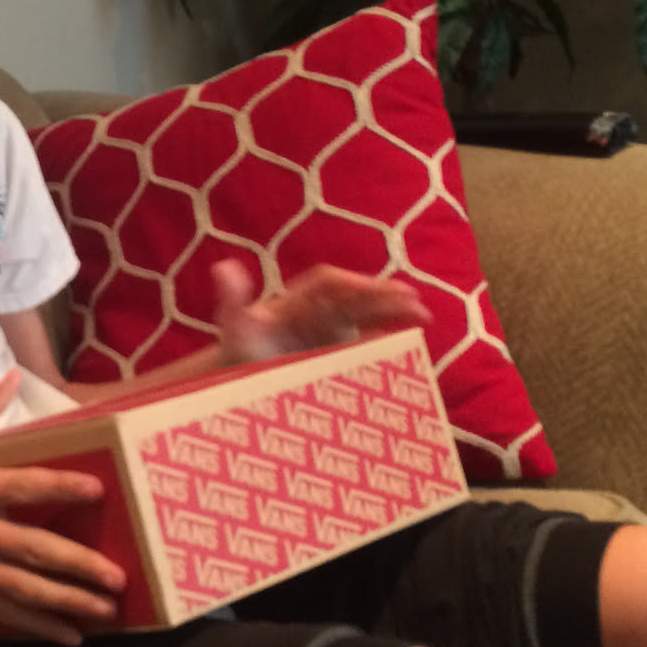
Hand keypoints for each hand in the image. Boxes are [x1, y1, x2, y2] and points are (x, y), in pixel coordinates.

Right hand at [0, 371, 125, 645]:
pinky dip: (40, 627)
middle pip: (33, 551)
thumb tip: (13, 376)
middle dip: (78, 566)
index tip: (97, 489)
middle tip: (117, 577)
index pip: (21, 487)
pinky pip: (8, 612)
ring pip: (26, 590)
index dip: (59, 486)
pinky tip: (71, 637)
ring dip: (69, 602)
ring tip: (107, 611)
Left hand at [211, 259, 430, 364]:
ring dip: (393, 312)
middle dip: (382, 295)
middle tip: (412, 298)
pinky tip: (411, 344)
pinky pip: (368, 342)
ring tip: (422, 316)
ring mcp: (333, 332)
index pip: (328, 284)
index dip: (350, 283)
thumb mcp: (235, 328)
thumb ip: (233, 301)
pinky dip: (388, 340)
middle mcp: (320, 311)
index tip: (368, 288)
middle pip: (355, 297)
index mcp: (298, 299)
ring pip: (368, 316)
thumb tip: (224, 268)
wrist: (240, 378)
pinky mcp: (341, 353)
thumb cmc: (240, 350)